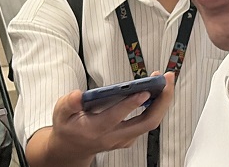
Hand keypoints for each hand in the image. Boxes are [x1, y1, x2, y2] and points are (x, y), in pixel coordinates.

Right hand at [34, 72, 174, 164]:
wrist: (72, 148)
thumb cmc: (68, 127)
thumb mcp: (61, 113)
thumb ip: (68, 104)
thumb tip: (77, 95)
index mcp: (95, 129)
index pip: (115, 118)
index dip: (130, 104)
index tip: (144, 91)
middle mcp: (113, 136)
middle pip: (145, 122)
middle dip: (161, 101)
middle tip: (167, 80)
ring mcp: (124, 138)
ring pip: (150, 122)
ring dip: (162, 101)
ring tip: (167, 80)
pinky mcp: (130, 137)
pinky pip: (148, 121)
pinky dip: (157, 105)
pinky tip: (159, 90)